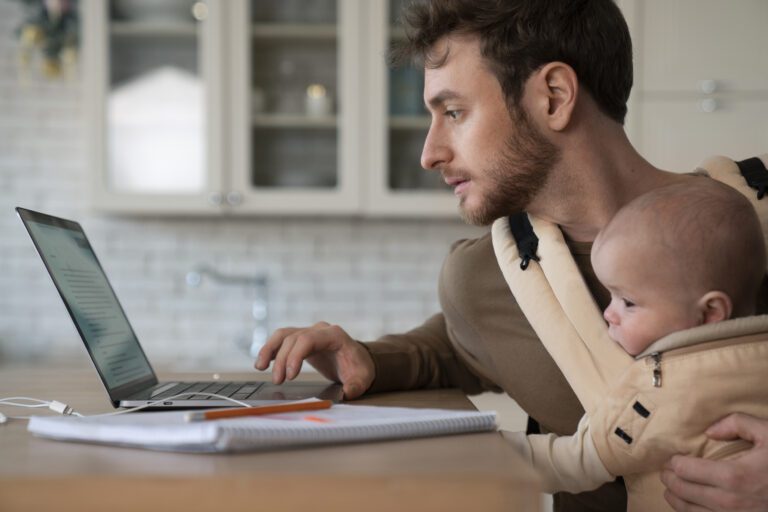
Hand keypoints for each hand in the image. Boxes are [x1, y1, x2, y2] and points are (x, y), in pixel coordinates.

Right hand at [254, 321, 374, 399]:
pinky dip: (271, 349)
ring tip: (260, 367)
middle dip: (282, 360)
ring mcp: (310, 332)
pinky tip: (262, 362)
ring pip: (284, 335)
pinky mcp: (302, 339)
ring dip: (270, 350)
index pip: (308, 339)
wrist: (359, 360)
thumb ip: (355, 386)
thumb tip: (346, 393)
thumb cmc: (359, 368)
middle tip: (278, 382)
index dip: (295, 356)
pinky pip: (283, 339)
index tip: (290, 376)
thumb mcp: (362, 379)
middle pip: (293, 339)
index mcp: (334, 335)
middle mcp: (320, 330)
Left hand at [661, 413, 767, 510]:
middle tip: (665, 473)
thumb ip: (736, 424)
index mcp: (735, 476)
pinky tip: (693, 508)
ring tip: (670, 492)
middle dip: (670, 481)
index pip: (687, 470)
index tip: (671, 459)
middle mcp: (731, 502)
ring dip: (677, 502)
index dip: (674, 463)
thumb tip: (710, 432)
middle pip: (685, 492)